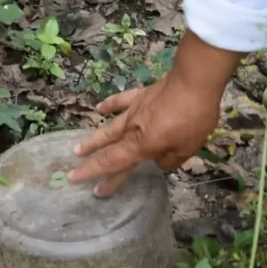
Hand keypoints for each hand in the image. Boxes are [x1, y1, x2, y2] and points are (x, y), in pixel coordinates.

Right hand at [67, 30, 244, 196]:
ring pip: (109, 127)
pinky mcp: (140, 95)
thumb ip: (170, 159)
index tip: (85, 186)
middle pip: (107, 149)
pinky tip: (100, 108)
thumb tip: (158, 161)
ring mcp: (134, 110)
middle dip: (91, 163)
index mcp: (142, 145)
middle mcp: (132, 130)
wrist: (194, 82)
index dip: (98, 175)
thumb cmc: (193, 118)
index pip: (114, 164)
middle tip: (73, 173)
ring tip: (79, 148)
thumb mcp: (187, 148)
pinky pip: (121, 101)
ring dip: (94, 139)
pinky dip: (109, 106)